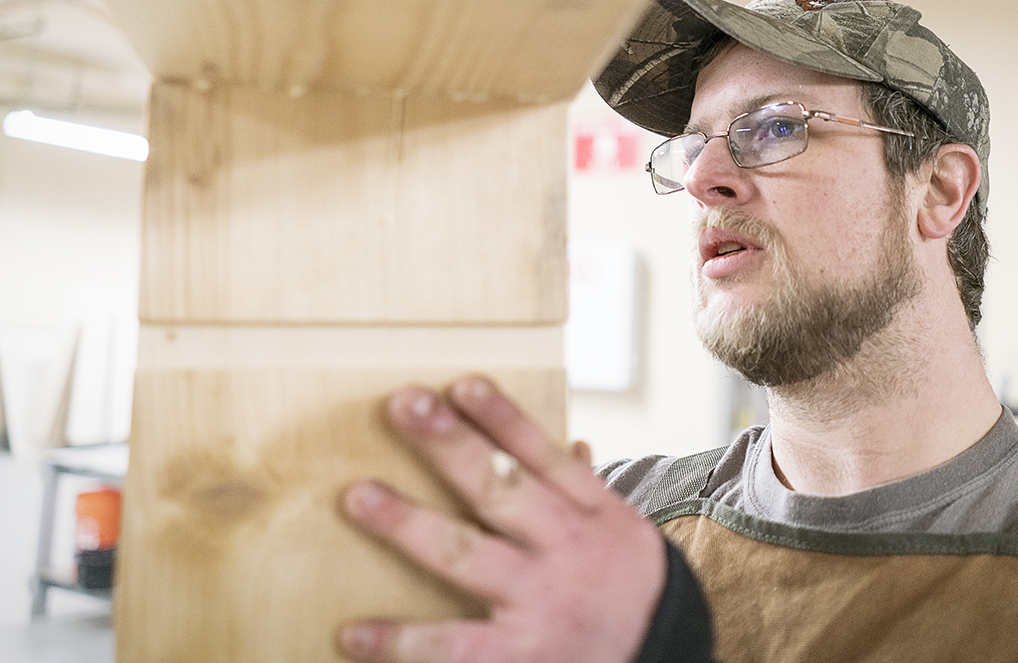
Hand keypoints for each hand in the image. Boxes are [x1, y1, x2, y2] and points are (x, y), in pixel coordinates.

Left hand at [338, 375, 667, 662]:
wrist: (663, 659)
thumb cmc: (626, 587)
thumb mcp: (622, 529)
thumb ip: (588, 488)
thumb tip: (573, 441)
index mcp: (592, 512)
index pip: (542, 454)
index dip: (502, 417)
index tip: (462, 383)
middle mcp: (566, 551)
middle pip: (501, 488)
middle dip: (449, 445)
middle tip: (404, 406)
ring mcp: (540, 604)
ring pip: (467, 557)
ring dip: (408, 525)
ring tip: (359, 496)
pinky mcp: (519, 658)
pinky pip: (452, 648)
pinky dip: (401, 641)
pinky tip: (354, 631)